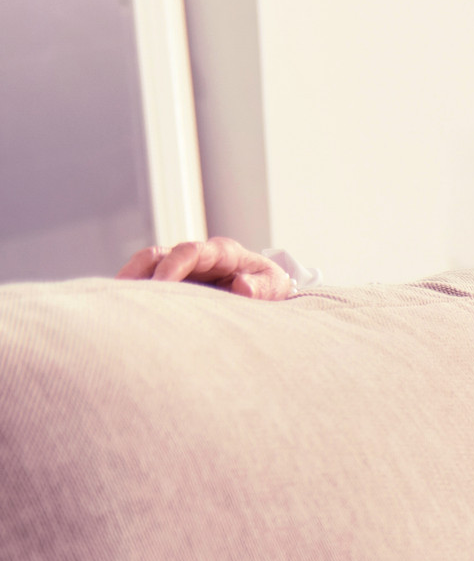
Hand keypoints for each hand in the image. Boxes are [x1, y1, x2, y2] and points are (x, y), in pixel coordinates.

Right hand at [116, 238, 293, 299]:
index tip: (161, 284)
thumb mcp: (274, 286)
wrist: (267, 291)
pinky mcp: (173, 280)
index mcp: (222, 252)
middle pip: (159, 254)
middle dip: (140, 272)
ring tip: (112, 300)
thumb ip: (260, 287)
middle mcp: (197, 255)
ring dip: (130, 280)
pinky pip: (147, 279)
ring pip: (147, 264)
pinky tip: (121, 309)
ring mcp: (181, 266)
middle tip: (123, 294)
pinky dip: (134, 290)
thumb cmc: (270, 286)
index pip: (189, 252)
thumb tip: (242, 287)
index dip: (173, 265)